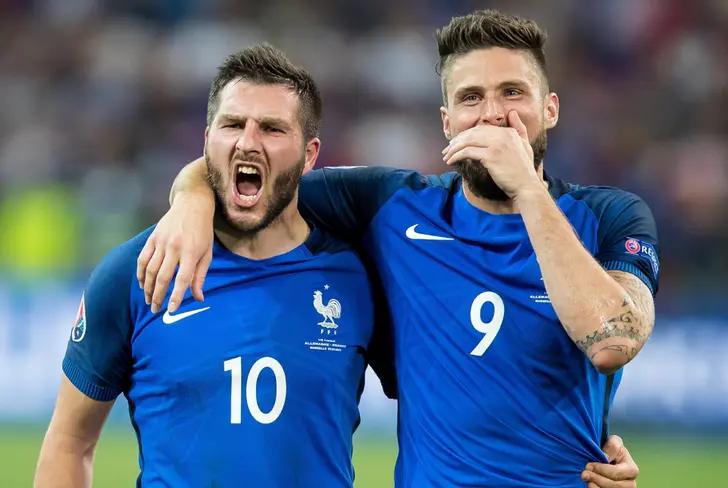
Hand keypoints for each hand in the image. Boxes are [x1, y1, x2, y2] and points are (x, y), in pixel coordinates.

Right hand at [136, 193, 213, 313]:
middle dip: (157, 296)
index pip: (182, 279)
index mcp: (191, 252)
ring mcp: (161, 242)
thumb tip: (198, 298)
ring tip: (148, 300)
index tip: (171, 310)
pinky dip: (140, 273)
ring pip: (150, 270)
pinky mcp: (152, 238)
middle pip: (162, 277)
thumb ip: (200, 276)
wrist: (192, 205)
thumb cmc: (203, 232)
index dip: (176, 296)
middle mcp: (174, 248)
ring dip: (147, 288)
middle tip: (155, 310)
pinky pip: (143, 259)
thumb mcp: (207, 253)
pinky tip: (141, 284)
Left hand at [441, 111, 539, 198]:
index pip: (481, 129)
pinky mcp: (491, 156)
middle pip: (473, 133)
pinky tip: (451, 161)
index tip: (457, 142)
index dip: (466, 135)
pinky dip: (456, 156)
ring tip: (446, 155)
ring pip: (468, 141)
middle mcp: (503, 135)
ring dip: (454, 148)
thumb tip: (512, 112)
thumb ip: (519, 128)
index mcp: (509, 132)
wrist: (526, 186)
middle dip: (457, 140)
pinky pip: (467, 152)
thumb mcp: (525, 145)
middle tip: (447, 148)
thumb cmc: (523, 170)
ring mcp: (497, 145)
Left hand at [581, 435, 638, 487]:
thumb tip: (605, 457)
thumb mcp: (613, 442)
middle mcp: (630, 483)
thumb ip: (612, 447)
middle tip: (584, 474)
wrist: (606, 458)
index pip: (617, 473)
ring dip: (596, 487)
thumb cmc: (611, 448)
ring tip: (587, 480)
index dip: (602, 470)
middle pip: (615, 486)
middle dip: (598, 479)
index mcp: (632, 470)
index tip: (588, 465)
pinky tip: (590, 485)